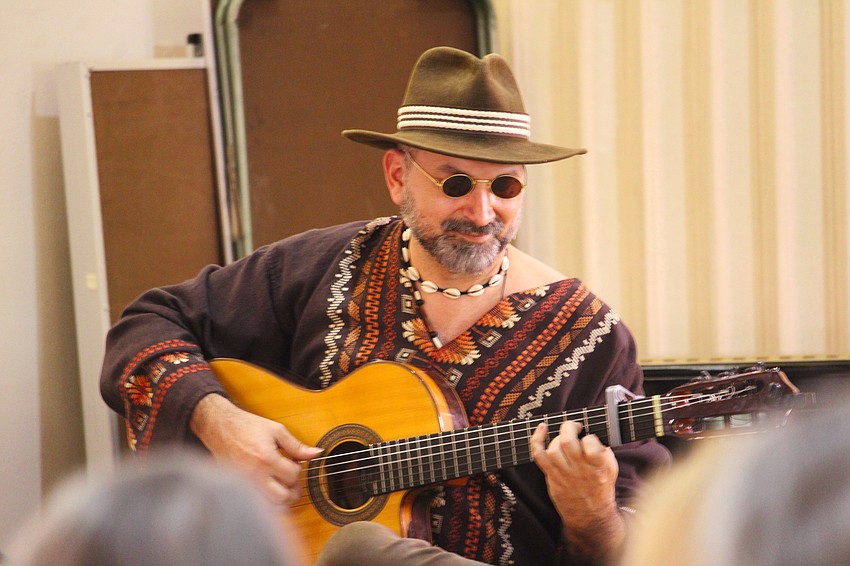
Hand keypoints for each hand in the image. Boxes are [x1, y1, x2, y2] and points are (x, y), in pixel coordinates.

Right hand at [191, 393, 322, 505]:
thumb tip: (317, 453)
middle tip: (292, 479)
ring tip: (281, 484)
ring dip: (280, 497)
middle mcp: (255, 475)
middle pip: (282, 497)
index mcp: (266, 459)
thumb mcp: (276, 431)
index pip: (292, 475)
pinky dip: (266, 499)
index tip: (292, 461)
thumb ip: (297, 445)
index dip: (297, 469)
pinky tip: (268, 486)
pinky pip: (256, 502)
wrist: (220, 428)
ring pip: (269, 505)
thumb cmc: (247, 426)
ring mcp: (245, 484)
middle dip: (293, 490)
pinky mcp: (238, 487)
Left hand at [531, 420, 623, 558]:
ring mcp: (563, 474)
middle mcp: (580, 470)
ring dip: (558, 438)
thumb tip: (590, 431)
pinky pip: (539, 455)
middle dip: (569, 428)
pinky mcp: (551, 476)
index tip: (591, 439)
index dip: (589, 437)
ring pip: (553, 448)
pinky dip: (537, 440)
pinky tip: (541, 428)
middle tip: (575, 428)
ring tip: (566, 438)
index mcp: (598, 466)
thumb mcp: (611, 467)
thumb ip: (603, 449)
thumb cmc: (600, 486)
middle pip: (567, 442)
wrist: (590, 514)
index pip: (591, 444)